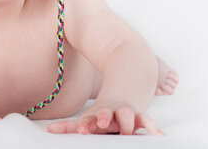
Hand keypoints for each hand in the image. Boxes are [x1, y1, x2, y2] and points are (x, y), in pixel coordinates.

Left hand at [47, 102, 162, 135]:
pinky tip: (159, 135)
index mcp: (97, 114)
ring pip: (126, 115)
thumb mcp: (91, 116)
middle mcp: (111, 112)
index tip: (82, 129)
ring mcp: (126, 112)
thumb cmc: (107, 108)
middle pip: (105, 114)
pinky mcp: (140, 114)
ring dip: (126, 121)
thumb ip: (70, 126)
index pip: (87, 119)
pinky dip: (153, 127)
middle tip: (101, 122)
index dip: (85, 124)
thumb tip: (48, 130)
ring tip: (127, 128)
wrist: (129, 72)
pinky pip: (147, 121)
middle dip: (103, 118)